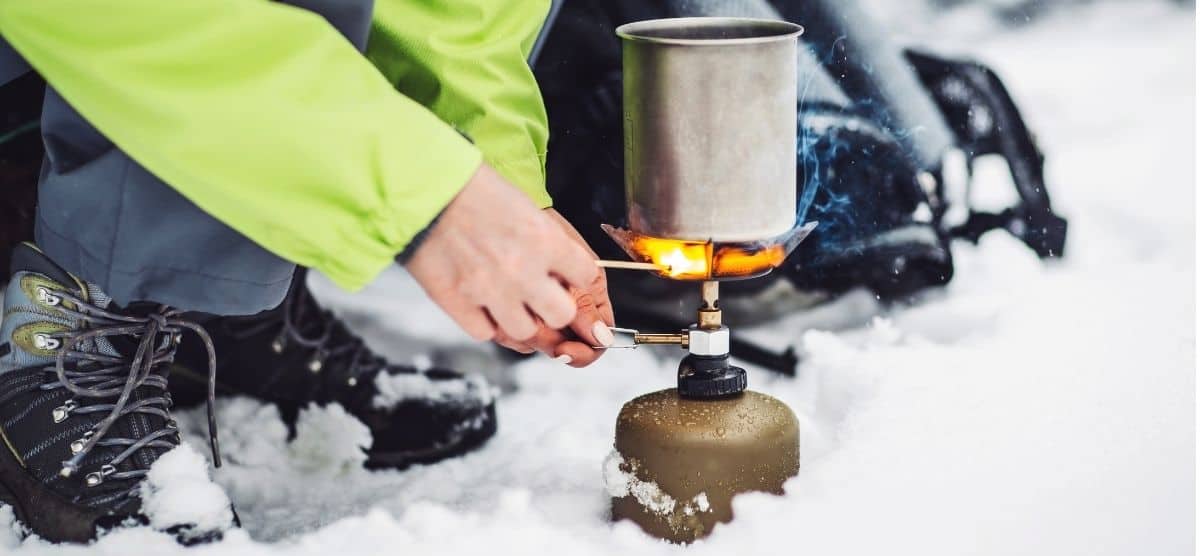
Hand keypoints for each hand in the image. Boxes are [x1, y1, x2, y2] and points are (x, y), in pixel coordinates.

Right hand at [405, 163, 599, 347]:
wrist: (423, 187)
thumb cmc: (472, 188)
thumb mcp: (524, 206)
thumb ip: (548, 241)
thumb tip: (562, 269)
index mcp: (545, 239)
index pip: (587, 276)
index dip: (578, 278)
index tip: (570, 278)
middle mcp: (522, 270)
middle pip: (562, 315)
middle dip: (556, 308)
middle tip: (544, 298)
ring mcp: (490, 291)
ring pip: (525, 332)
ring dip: (521, 319)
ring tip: (510, 302)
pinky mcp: (457, 302)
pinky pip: (485, 333)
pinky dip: (487, 323)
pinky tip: (483, 305)